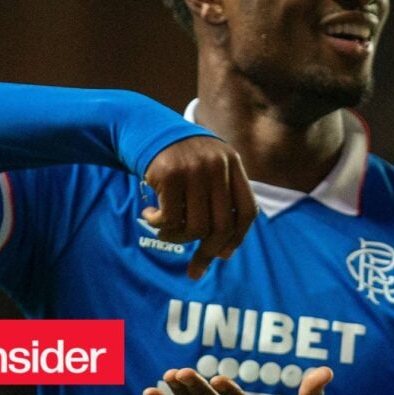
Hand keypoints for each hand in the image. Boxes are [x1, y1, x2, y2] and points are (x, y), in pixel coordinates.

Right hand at [141, 136, 256, 278]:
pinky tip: (150, 215)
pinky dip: (159, 225)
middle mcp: (217, 165)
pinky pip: (169, 218)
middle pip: (221, 225)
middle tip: (194, 268)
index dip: (238, 237)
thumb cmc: (180, 158)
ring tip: (166, 233)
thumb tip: (224, 253)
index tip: (223, 255)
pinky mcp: (169, 174)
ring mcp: (194, 169)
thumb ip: (220, 200)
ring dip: (178, 239)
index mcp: (232, 163)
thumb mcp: (208, 167)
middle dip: (207, 252)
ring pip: (195, 226)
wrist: (146, 126)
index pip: (247, 210)